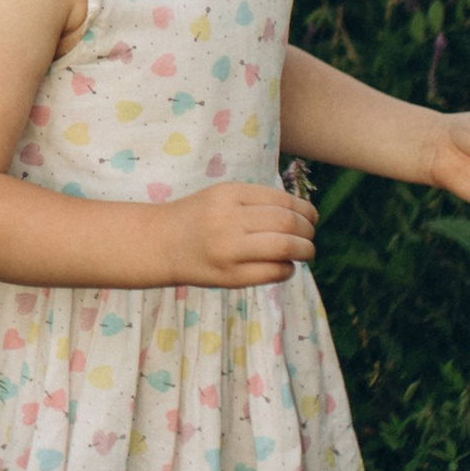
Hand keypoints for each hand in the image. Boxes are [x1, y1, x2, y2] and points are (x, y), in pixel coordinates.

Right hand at [156, 180, 317, 289]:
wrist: (158, 244)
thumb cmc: (196, 218)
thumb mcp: (221, 197)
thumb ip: (256, 202)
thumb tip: (303, 214)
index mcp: (229, 194)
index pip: (282, 200)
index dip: (305, 210)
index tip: (311, 217)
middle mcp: (229, 219)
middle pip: (288, 223)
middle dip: (308, 231)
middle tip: (310, 236)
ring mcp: (228, 249)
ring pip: (285, 246)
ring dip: (305, 250)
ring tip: (305, 252)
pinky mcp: (229, 276)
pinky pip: (273, 272)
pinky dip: (288, 269)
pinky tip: (285, 266)